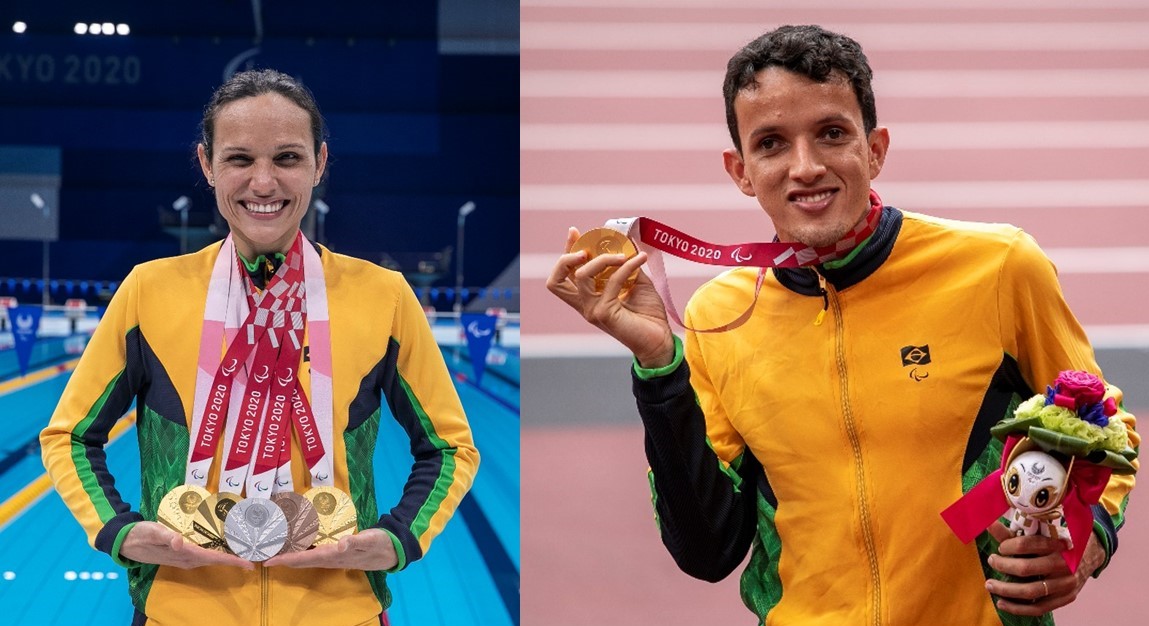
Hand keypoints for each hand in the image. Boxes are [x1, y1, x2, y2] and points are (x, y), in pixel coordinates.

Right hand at [120, 521, 253, 569]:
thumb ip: (166, 536)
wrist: (126, 541)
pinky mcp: (183, 553)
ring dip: (228, 556)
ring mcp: (185, 557)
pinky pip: (205, 554)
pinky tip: (226, 546)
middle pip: (216, 560)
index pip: (213, 558)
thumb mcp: (152, 532)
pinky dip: (218, 552)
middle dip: (236, 560)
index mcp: (184, 554)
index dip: (232, 561)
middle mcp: (187, 559)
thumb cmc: (140, 534)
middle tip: (255, 556)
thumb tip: (179, 542)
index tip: (249, 564)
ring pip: (212, 558)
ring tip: (246, 551)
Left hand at [263, 528, 397, 570]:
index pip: (305, 559)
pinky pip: (312, 551)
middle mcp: (329, 558)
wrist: (391, 550)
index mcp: (333, 555)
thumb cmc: (379, 544)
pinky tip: (294, 542)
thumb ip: (357, 542)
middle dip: (282, 558)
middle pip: (300, 560)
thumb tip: (341, 544)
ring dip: (289, 554)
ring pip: (305, 557)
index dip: (286, 560)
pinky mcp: (334, 551)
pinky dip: (300, 548)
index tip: (268, 561)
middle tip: (263, 553)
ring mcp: (331, 556)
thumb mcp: (370, 540)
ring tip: (273, 548)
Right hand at [546, 227, 674, 366]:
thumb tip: (627, 242)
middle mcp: (585, 305)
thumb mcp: (637, 283)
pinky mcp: (604, 314)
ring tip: (623, 254)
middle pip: (555, 281)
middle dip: (566, 258)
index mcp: (588, 297)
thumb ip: (627, 266)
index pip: (566, 275)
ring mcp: (592, 310)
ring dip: (603, 258)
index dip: (566, 252)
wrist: (660, 340)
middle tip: (585, 247)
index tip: (575, 232)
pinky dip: (627, 266)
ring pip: (582, 275)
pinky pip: (611, 281)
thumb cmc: (648, 314)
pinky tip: (640, 259)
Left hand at [984, 521, 1104, 615]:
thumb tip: (987, 523)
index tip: (1000, 548)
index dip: (1008, 546)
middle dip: (1003, 566)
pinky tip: (1002, 603)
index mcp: (1057, 543)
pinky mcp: (1066, 598)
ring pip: (1031, 591)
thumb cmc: (1057, 542)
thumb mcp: (1040, 533)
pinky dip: (1018, 608)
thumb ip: (1012, 532)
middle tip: (991, 561)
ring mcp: (1066, 583)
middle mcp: (1064, 564)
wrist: (1090, 554)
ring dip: (1006, 590)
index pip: (1027, 544)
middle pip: (1026, 568)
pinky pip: (1039, 608)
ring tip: (990, 584)